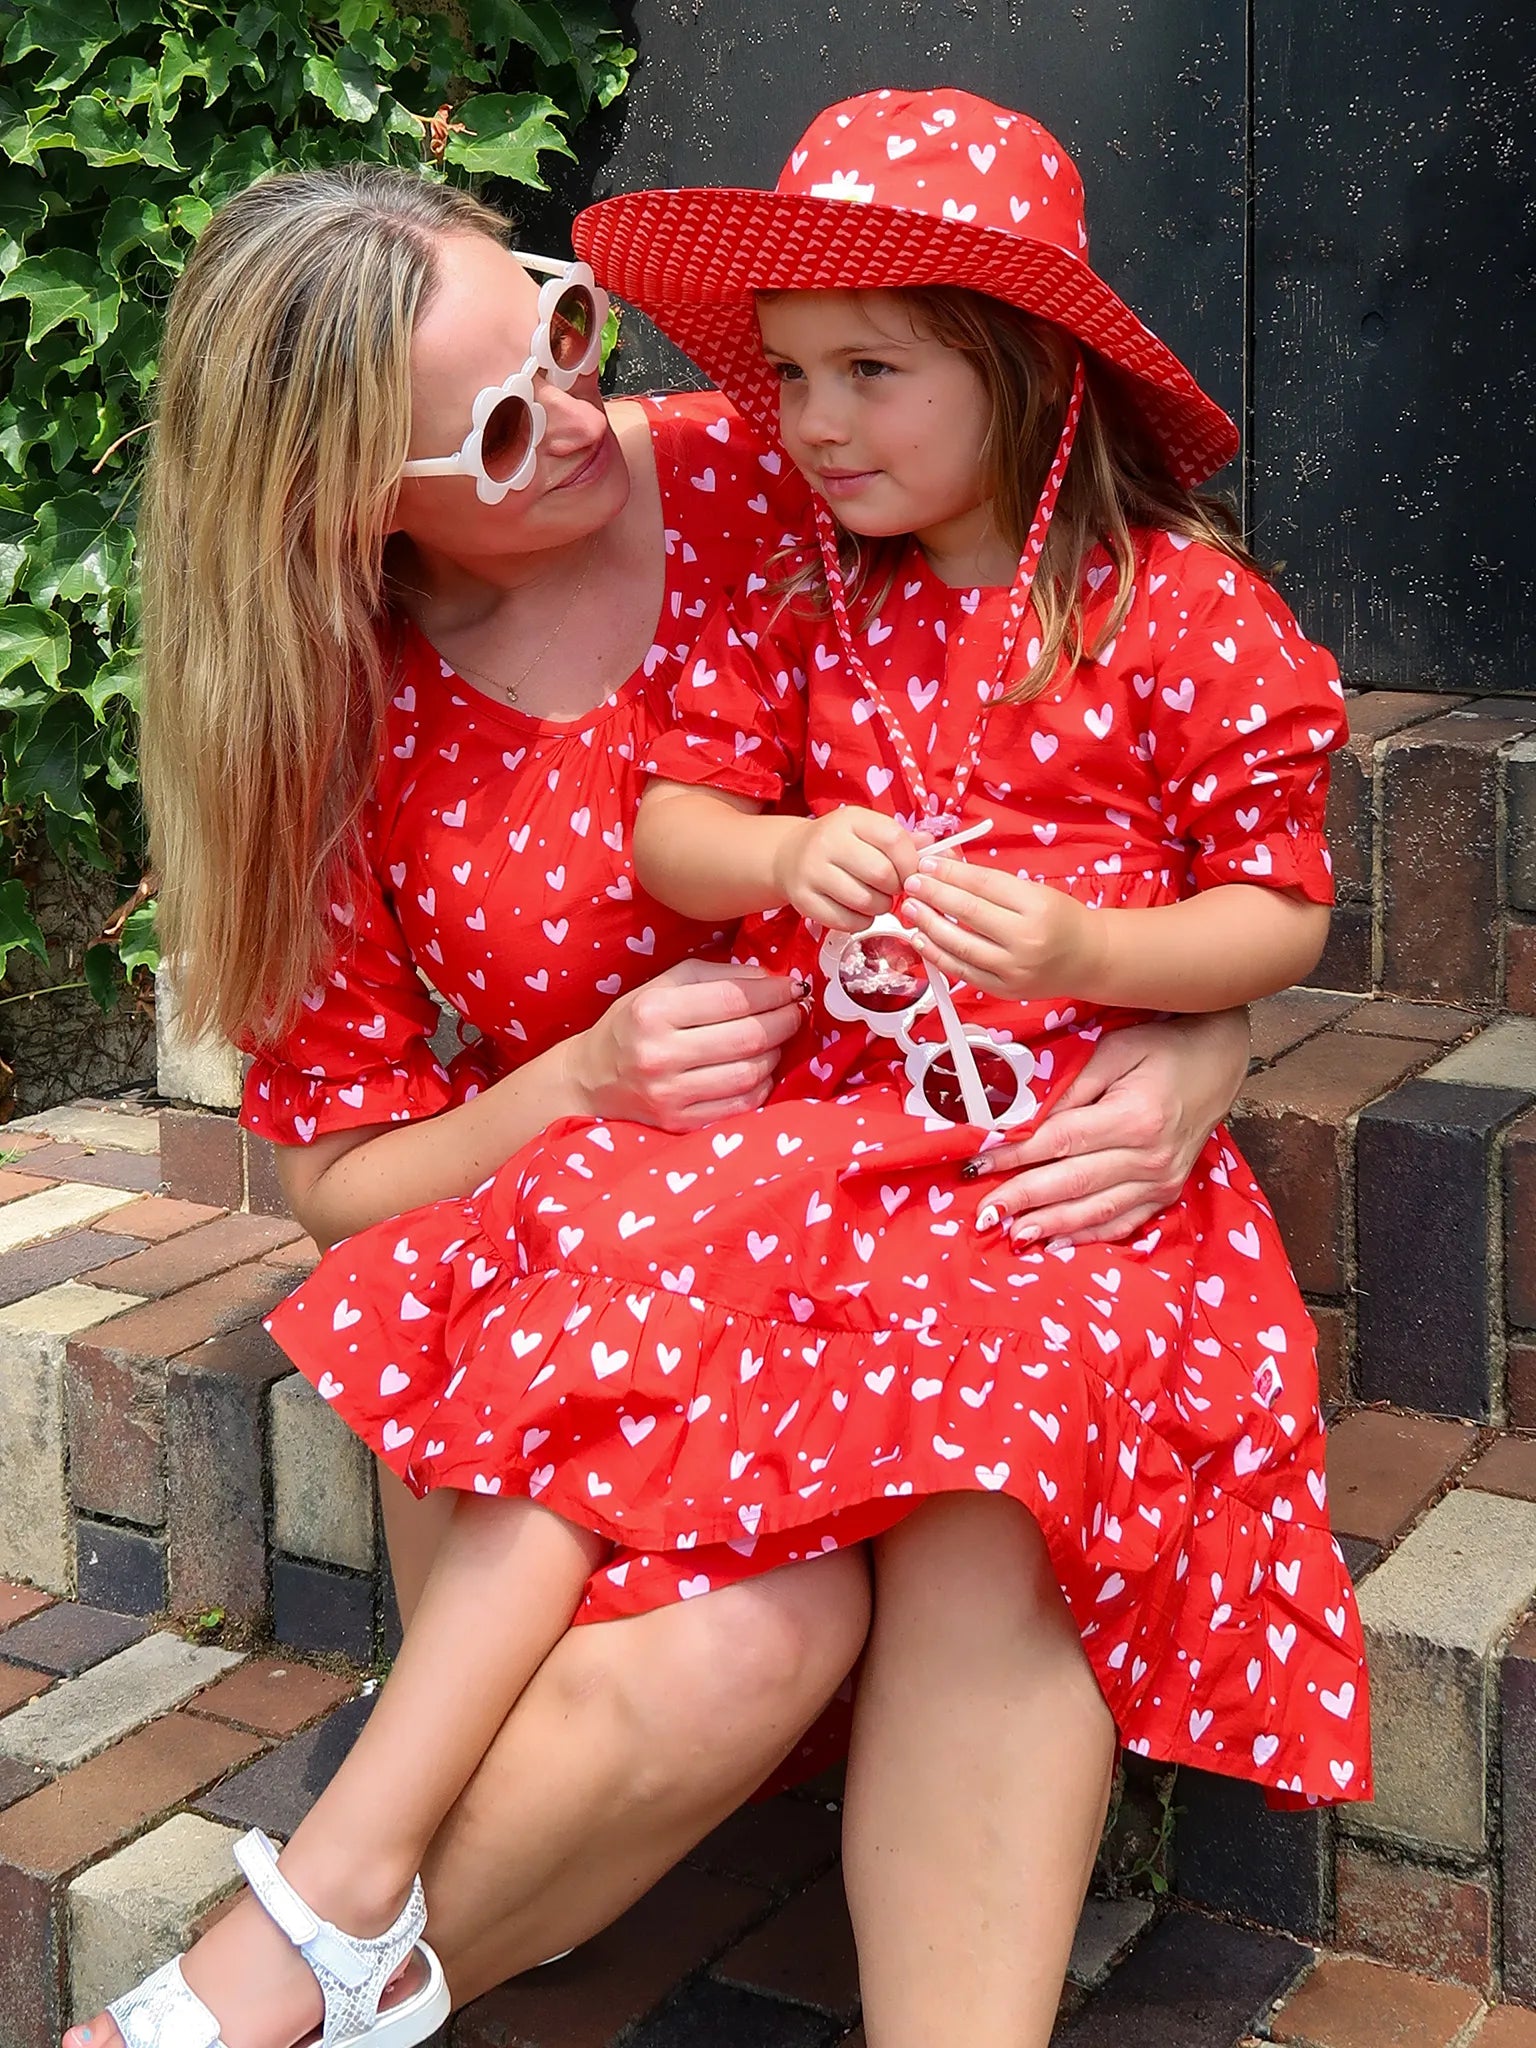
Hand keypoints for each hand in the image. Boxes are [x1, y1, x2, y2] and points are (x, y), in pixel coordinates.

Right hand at [567, 958, 805, 1130]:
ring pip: (750, 1073)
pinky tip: (761, 1069)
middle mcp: (659, 1054)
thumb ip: (716, 976)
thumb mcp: (662, 986)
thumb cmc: (632, 1025)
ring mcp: (669, 1094)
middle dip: (784, 1020)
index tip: (794, 986)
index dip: (773, 992)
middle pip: (747, 1037)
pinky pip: (741, 1105)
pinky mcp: (679, 1123)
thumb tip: (772, 979)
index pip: (733, 999)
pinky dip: (762, 1085)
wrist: (591, 1081)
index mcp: (653, 1011)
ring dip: (776, 1053)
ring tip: (778, 1039)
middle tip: (798, 1011)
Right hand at [771, 807, 925, 929]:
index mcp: (851, 820)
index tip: (911, 873)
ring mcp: (812, 872)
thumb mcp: (867, 831)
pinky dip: (861, 921)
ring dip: (881, 907)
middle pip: (881, 874)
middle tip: (892, 889)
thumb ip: (901, 840)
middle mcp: (828, 842)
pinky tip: (858, 910)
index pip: (894, 840)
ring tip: (876, 899)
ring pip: (865, 901)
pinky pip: (846, 921)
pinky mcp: (804, 900)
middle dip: (896, 888)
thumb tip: (933, 848)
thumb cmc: (839, 845)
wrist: (788, 856)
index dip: (911, 863)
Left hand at [902, 855, 1098, 997]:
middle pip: (968, 912)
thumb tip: (946, 863)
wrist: (1089, 959)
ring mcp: (1014, 969)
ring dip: (928, 925)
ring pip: (960, 945)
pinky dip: (937, 956)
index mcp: (1037, 906)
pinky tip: (922, 940)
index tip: (926, 865)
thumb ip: (989, 881)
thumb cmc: (1061, 919)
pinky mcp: (1004, 990)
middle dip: (933, 895)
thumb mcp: (1033, 890)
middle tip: (911, 883)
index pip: (984, 885)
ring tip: (910, 909)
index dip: (950, 873)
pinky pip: (963, 972)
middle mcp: (1026, 939)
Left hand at [969, 1009, 1251, 1245]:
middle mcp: (1150, 1156)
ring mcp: (1161, 1179)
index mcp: (1134, 1117)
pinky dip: (1088, 1234)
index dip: (1016, 1157)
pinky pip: (1124, 1221)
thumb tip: (1032, 1124)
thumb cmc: (1163, 1047)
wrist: (1220, 1060)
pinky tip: (1056, 1241)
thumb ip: (1074, 1088)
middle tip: (984, 1214)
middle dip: (1023, 1199)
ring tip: (1013, 1234)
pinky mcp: (1167, 1191)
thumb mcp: (1115, 1050)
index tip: (978, 1166)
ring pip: (1097, 1210)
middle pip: (1073, 1182)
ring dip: (1051, 1224)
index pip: (1060, 1142)